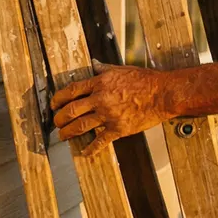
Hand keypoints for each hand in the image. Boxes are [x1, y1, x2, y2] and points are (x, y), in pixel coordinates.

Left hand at [49, 62, 174, 155]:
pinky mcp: (118, 128)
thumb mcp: (122, 69)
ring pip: (80, 126)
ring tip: (63, 136)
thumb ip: (105, 69)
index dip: (58, 99)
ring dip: (68, 132)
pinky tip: (85, 152)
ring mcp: (108, 115)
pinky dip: (91, 148)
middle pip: (71, 110)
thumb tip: (94, 65)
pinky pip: (100, 141)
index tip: (54, 105)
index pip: (71, 91)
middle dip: (60, 118)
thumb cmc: (146, 81)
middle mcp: (101, 99)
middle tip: (57, 123)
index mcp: (100, 83)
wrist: (163, 94)